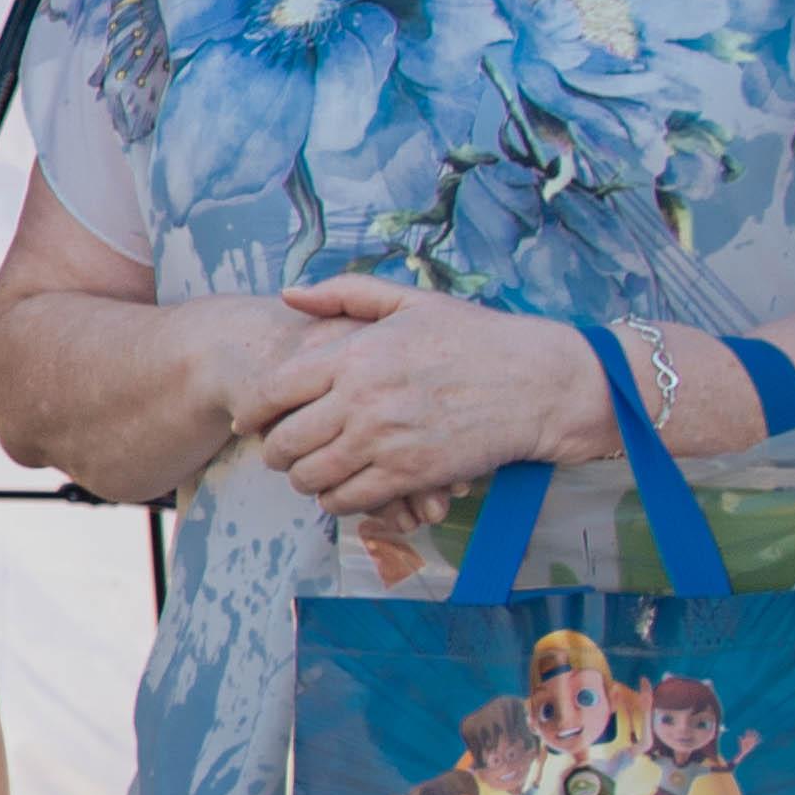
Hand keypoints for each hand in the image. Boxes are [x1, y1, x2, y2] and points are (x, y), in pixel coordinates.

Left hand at [255, 279, 605, 514]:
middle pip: (285, 441)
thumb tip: (288, 294)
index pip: (273, 391)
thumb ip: (345, 293)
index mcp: (354, 355)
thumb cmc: (478, 339)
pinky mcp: (410, 475)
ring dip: (303, 479)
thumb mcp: (411, 302)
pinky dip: (337, 500)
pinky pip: (347, 500)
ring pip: (310, 476)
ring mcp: (384, 441)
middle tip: (282, 453)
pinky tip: (345, 489)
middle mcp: (361, 400)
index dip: (254, 411)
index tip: (253, 421)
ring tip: (312, 472)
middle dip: (275, 451)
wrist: (541, 384)